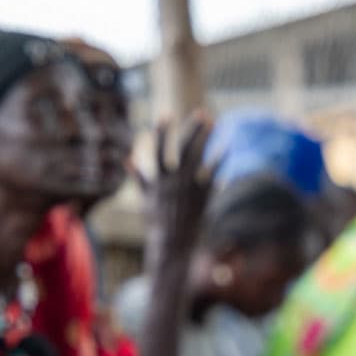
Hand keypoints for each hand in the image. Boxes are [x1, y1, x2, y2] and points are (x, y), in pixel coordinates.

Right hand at [138, 114, 214, 274]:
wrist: (171, 242)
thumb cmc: (156, 220)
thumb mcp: (144, 198)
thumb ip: (139, 177)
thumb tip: (128, 160)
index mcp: (159, 179)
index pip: (159, 150)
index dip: (161, 132)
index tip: (165, 114)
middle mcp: (173, 181)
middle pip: (184, 148)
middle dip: (192, 129)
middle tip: (201, 113)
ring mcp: (188, 187)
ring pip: (199, 157)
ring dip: (206, 138)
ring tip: (214, 122)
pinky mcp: (202, 195)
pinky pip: (213, 172)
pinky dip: (219, 158)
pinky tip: (227, 145)